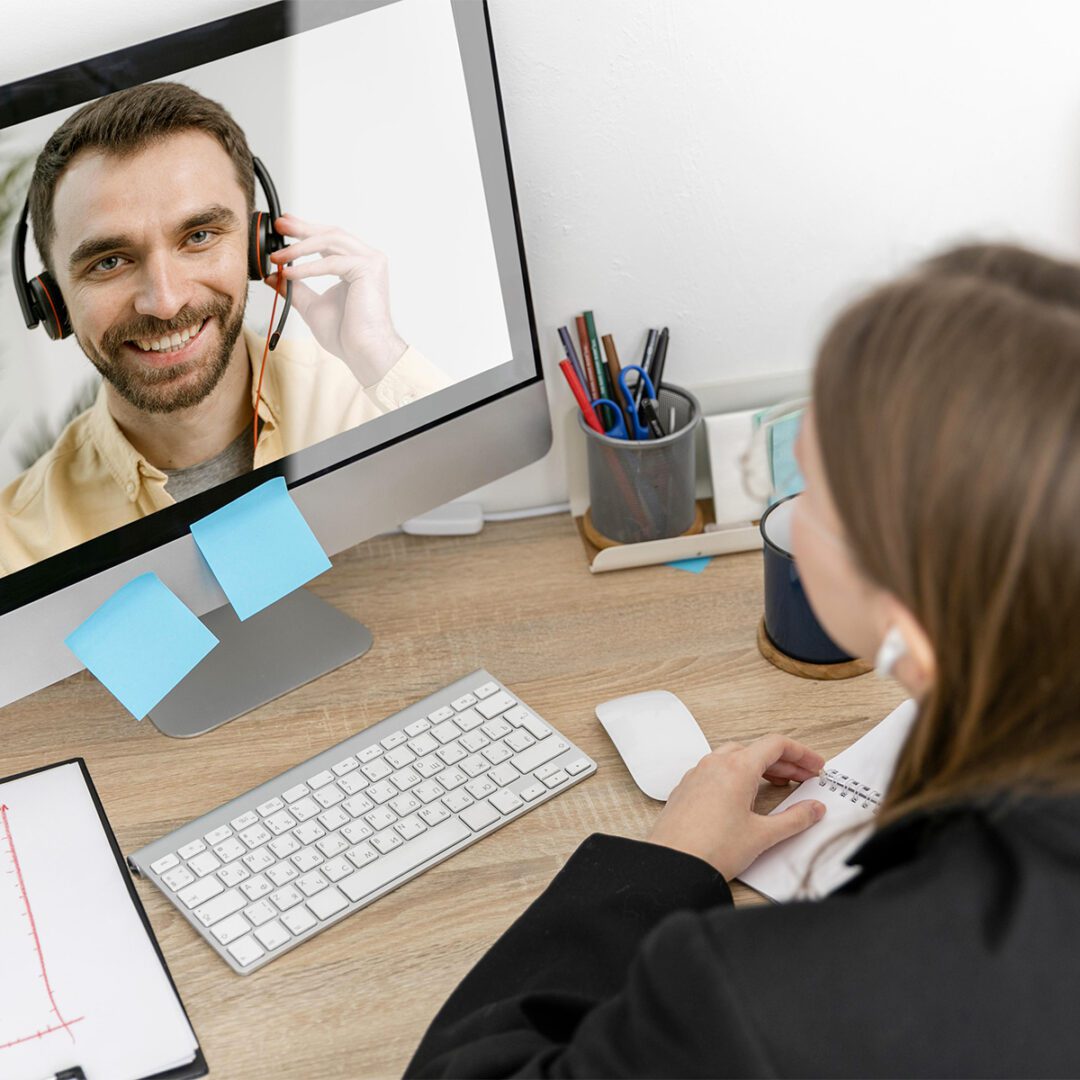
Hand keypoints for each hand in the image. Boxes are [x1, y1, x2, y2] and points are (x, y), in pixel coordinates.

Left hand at [265, 213, 407, 385]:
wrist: (363, 351)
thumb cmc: (346, 334)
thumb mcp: (311, 305)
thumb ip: (295, 288)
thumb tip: (273, 276)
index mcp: (356, 265)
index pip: (329, 239)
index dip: (305, 230)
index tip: (283, 226)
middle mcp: (367, 259)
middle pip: (331, 233)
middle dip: (302, 228)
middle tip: (278, 225)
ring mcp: (371, 262)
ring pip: (331, 241)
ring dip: (300, 247)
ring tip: (278, 255)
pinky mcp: (368, 269)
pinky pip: (332, 262)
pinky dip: (308, 267)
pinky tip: (290, 273)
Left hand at [645, 735, 825, 879]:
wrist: (673, 865)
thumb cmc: (710, 850)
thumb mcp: (763, 835)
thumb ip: (795, 819)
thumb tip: (813, 810)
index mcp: (736, 768)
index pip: (776, 745)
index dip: (801, 754)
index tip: (814, 766)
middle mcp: (715, 764)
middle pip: (757, 750)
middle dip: (784, 762)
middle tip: (803, 779)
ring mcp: (698, 774)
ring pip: (735, 757)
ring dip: (760, 766)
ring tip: (777, 785)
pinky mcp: (687, 787)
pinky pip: (717, 770)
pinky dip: (737, 775)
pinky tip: (744, 795)